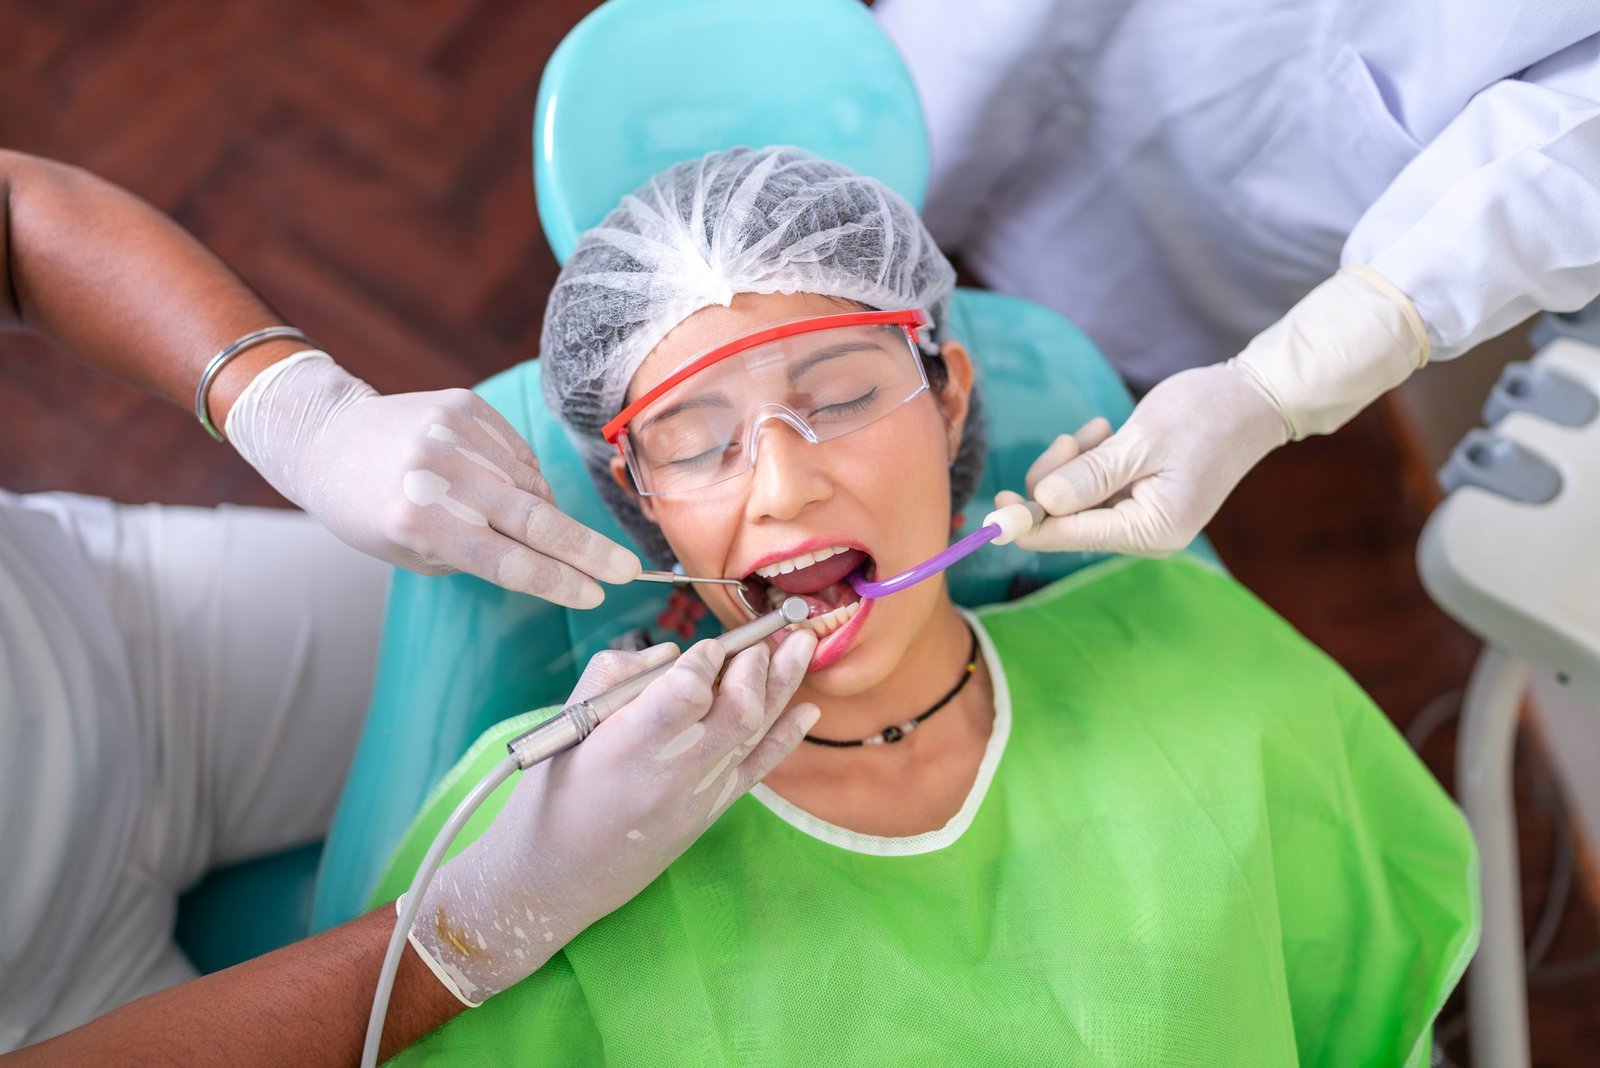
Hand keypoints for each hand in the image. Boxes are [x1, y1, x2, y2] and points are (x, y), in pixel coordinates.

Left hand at [224, 352, 639, 606]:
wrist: (328, 436)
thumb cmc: (368, 510)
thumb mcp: (411, 552)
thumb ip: (478, 555)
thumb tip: (550, 550)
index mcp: (417, 521)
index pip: (506, 561)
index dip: (557, 582)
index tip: (595, 596)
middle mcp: (439, 474)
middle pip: (535, 519)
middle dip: (589, 551)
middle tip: (628, 571)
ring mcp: (455, 433)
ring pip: (533, 484)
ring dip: (548, 513)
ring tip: (537, 527)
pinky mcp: (467, 406)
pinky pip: (519, 453)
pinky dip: (525, 478)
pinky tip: (507, 489)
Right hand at [410, 630, 819, 1003]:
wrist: (556, 879)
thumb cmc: (550, 794)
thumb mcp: (567, 725)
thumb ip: (617, 676)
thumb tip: (673, 652)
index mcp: (627, 747)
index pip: (689, 691)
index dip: (704, 659)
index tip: (705, 646)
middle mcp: (672, 773)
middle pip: (738, 710)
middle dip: (756, 665)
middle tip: (760, 640)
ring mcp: (699, 796)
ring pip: (757, 732)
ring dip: (783, 685)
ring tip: (804, 645)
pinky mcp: (711, 813)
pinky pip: (759, 769)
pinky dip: (787, 736)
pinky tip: (808, 709)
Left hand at [997, 364, 1288, 554]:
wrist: (1253, 398)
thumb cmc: (1205, 415)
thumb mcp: (1142, 441)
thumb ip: (1091, 475)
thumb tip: (1042, 503)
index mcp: (1151, 530)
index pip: (1070, 536)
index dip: (1027, 522)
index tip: (995, 505)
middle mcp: (1146, 534)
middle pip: (1068, 521)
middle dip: (1056, 480)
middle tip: (1070, 438)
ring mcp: (1144, 518)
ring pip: (1076, 501)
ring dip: (1074, 464)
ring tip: (1099, 429)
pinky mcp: (1141, 499)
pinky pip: (1094, 488)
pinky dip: (1089, 461)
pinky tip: (1105, 433)